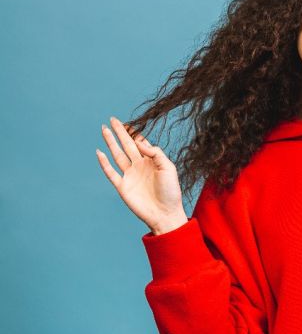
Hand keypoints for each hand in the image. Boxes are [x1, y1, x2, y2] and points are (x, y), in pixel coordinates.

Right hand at [95, 116, 187, 234]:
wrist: (165, 213)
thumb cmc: (170, 191)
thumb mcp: (168, 168)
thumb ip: (155, 153)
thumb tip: (139, 142)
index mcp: (152, 161)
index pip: (140, 143)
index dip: (134, 133)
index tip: (127, 122)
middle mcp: (139, 166)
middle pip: (127, 145)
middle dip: (120, 132)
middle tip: (112, 119)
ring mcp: (130, 176)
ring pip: (117, 155)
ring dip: (110, 142)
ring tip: (104, 129)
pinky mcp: (122, 187)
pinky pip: (110, 172)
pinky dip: (104, 163)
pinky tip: (99, 152)